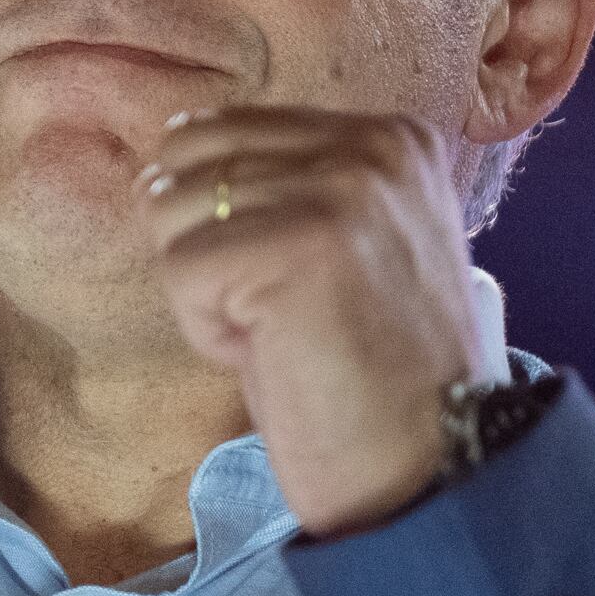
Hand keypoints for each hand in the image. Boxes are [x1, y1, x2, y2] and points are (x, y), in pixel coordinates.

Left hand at [140, 107, 477, 536]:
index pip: (225, 129)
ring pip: (174, 215)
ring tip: (285, 336)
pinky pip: (181, 271)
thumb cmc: (371, 376)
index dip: (225, 221)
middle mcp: (372, 148)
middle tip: (282, 316)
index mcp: (391, 138)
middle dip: (206, 249)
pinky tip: (275, 356)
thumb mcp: (344, 247)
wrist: (434, 465)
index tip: (296, 286)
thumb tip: (160, 167)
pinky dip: (209, 331)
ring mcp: (340, 190)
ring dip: (208, 295)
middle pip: (190, 166)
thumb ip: (283, 188)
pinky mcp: (300, 244)